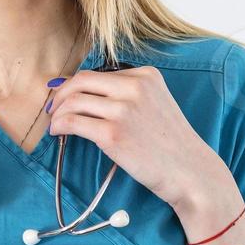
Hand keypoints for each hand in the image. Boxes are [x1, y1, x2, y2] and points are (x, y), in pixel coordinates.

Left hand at [46, 65, 227, 210]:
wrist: (190, 171)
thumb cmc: (171, 144)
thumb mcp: (156, 104)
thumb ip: (128, 94)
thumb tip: (85, 93)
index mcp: (146, 75)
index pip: (98, 73)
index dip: (75, 85)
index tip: (65, 96)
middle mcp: (134, 87)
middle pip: (81, 81)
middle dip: (61, 94)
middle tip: (54, 109)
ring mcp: (124, 110)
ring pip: (74, 101)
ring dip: (58, 113)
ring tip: (56, 124)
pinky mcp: (113, 134)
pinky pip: (73, 122)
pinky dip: (60, 126)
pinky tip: (58, 133)